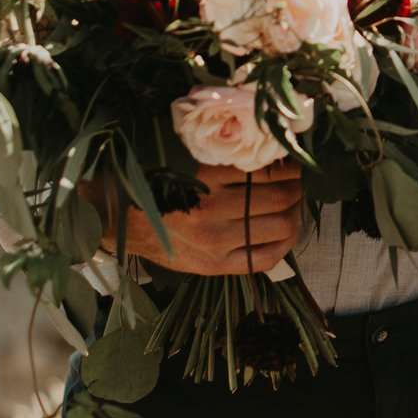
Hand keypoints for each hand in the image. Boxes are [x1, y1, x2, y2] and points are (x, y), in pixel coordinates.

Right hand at [94, 160, 303, 275]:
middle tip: (297, 182)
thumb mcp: (188, 163)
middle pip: (281, 197)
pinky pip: (266, 259)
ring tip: (292, 205)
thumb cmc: (158, 186)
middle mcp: (212, 209)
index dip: (289, 165)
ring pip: (281, 226)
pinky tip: (285, 233)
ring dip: (295, 214)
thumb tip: (272, 151)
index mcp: (205, 177)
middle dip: (297, 188)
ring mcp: (215, 241)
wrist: (120, 222)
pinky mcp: (214, 266)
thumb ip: (225, 160)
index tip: (293, 161)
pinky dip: (285, 245)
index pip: (267, 169)